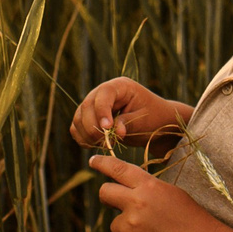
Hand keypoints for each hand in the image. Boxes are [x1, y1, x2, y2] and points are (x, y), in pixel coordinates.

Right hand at [71, 79, 190, 149]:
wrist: (155, 124)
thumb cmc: (154, 118)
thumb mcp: (146, 120)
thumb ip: (129, 123)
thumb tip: (115, 131)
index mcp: (121, 86)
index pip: (104, 93)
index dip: (102, 111)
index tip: (107, 128)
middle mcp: (104, 92)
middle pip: (87, 106)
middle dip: (93, 127)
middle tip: (106, 142)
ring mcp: (95, 104)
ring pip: (79, 118)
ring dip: (87, 135)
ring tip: (104, 145)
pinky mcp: (90, 118)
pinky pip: (77, 127)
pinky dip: (83, 138)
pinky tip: (95, 145)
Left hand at [91, 155, 225, 231]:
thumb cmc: (190, 219)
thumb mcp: (171, 193)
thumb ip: (146, 189)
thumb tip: (125, 192)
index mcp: (148, 186)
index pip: (118, 169)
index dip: (102, 163)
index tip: (93, 160)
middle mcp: (136, 203)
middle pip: (105, 193)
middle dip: (108, 196)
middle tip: (117, 203)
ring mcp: (130, 226)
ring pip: (115, 224)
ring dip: (127, 228)